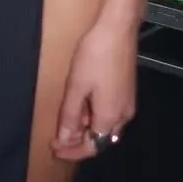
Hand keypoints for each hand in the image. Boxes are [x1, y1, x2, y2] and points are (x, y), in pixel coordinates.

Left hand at [52, 19, 137, 161]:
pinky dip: (95, 117)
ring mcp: (128, 104)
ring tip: (67, 123)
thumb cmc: (94, 56)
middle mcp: (123, 116)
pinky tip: (82, 107)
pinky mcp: (127, 92)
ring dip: (87, 130)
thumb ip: (71, 115)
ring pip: (106, 127)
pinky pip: (110, 114)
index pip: (92, 146)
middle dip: (80, 142)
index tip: (54, 149)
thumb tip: (66, 139)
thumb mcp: (77, 86)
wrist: (117, 30)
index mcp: (110, 117)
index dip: (73, 151)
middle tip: (59, 139)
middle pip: (101, 139)